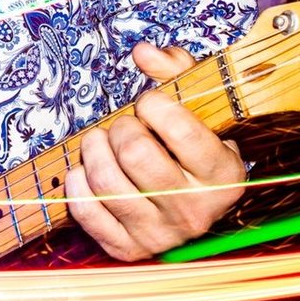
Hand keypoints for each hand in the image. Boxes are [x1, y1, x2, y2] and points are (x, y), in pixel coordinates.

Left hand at [65, 41, 246, 260]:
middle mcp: (195, 211)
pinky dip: (77, 182)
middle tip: (124, 126)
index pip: (182, 132)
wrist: (193, 206)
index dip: (155, 106)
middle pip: (136, 153)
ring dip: (94, 148)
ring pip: (105, 180)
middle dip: (122, 127)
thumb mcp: (197, 107)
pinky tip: (87, 169)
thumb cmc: (190, 148)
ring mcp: (160, 235)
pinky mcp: (127, 249)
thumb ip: (175, 70)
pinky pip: (85, 210)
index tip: (149, 103)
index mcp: (222, 175)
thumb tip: (143, 51)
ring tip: (101, 141)